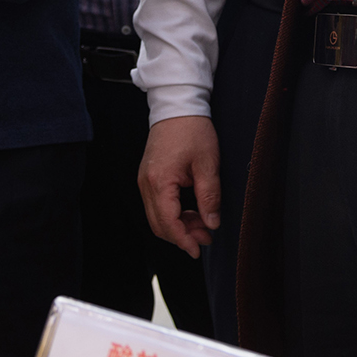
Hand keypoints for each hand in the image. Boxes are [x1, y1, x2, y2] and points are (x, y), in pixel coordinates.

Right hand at [138, 115, 219, 257]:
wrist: (177, 106)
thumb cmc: (192, 130)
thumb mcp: (207, 165)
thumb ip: (209, 197)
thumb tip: (211, 223)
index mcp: (159, 181)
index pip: (168, 222)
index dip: (183, 240)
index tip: (198, 250)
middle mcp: (146, 183)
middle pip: (159, 224)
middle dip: (182, 236)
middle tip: (206, 238)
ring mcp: (144, 180)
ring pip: (157, 216)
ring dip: (178, 226)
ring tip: (202, 225)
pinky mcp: (148, 176)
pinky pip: (157, 204)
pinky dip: (172, 214)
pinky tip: (191, 212)